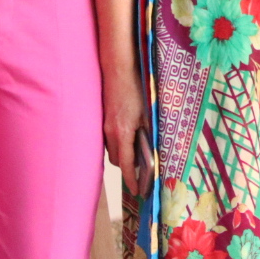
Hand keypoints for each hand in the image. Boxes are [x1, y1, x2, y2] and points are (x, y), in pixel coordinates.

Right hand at [104, 66, 148, 196]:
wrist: (117, 69)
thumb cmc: (134, 88)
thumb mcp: (147, 111)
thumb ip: (149, 131)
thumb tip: (156, 147)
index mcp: (122, 133)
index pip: (125, 164)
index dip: (132, 179)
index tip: (137, 190)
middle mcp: (110, 132)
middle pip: (116, 160)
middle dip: (126, 168)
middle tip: (140, 170)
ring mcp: (104, 126)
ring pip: (111, 149)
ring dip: (121, 154)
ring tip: (136, 154)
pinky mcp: (103, 118)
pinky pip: (108, 139)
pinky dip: (117, 143)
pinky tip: (128, 136)